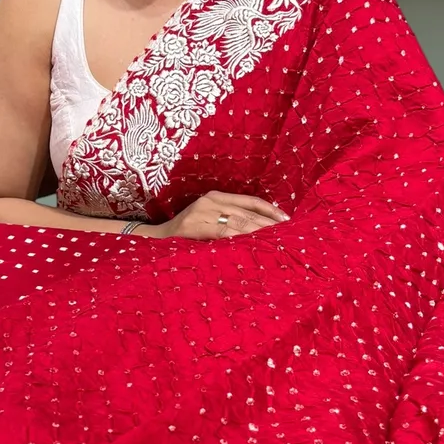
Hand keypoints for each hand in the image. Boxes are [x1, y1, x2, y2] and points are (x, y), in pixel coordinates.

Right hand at [140, 191, 288, 240]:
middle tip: (289, 234)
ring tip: (277, 242)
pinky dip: (241, 240)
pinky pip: (224, 234)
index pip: (249, 201)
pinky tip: (254, 247)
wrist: (154, 240)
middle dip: (269, 224)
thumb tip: (260, 230)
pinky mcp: (194, 227)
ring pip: (239, 224)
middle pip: (247, 213)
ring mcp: (201, 213)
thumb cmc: (184, 235)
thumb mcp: (207, 221)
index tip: (287, 220)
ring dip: (260, 234)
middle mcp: (209, 201)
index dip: (269, 210)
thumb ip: (228, 221)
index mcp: (214, 197)